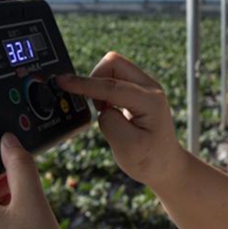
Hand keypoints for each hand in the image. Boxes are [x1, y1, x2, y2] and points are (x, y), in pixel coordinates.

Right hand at [55, 51, 189, 190]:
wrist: (165, 165)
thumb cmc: (149, 159)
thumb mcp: (127, 148)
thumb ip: (110, 124)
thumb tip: (103, 109)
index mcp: (150, 101)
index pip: (112, 86)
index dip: (84, 84)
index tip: (62, 81)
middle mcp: (150, 88)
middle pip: (114, 63)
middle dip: (95, 79)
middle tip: (98, 107)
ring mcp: (145, 87)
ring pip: (113, 68)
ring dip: (100, 86)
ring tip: (105, 110)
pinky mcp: (138, 90)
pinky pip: (115, 77)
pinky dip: (104, 90)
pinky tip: (108, 108)